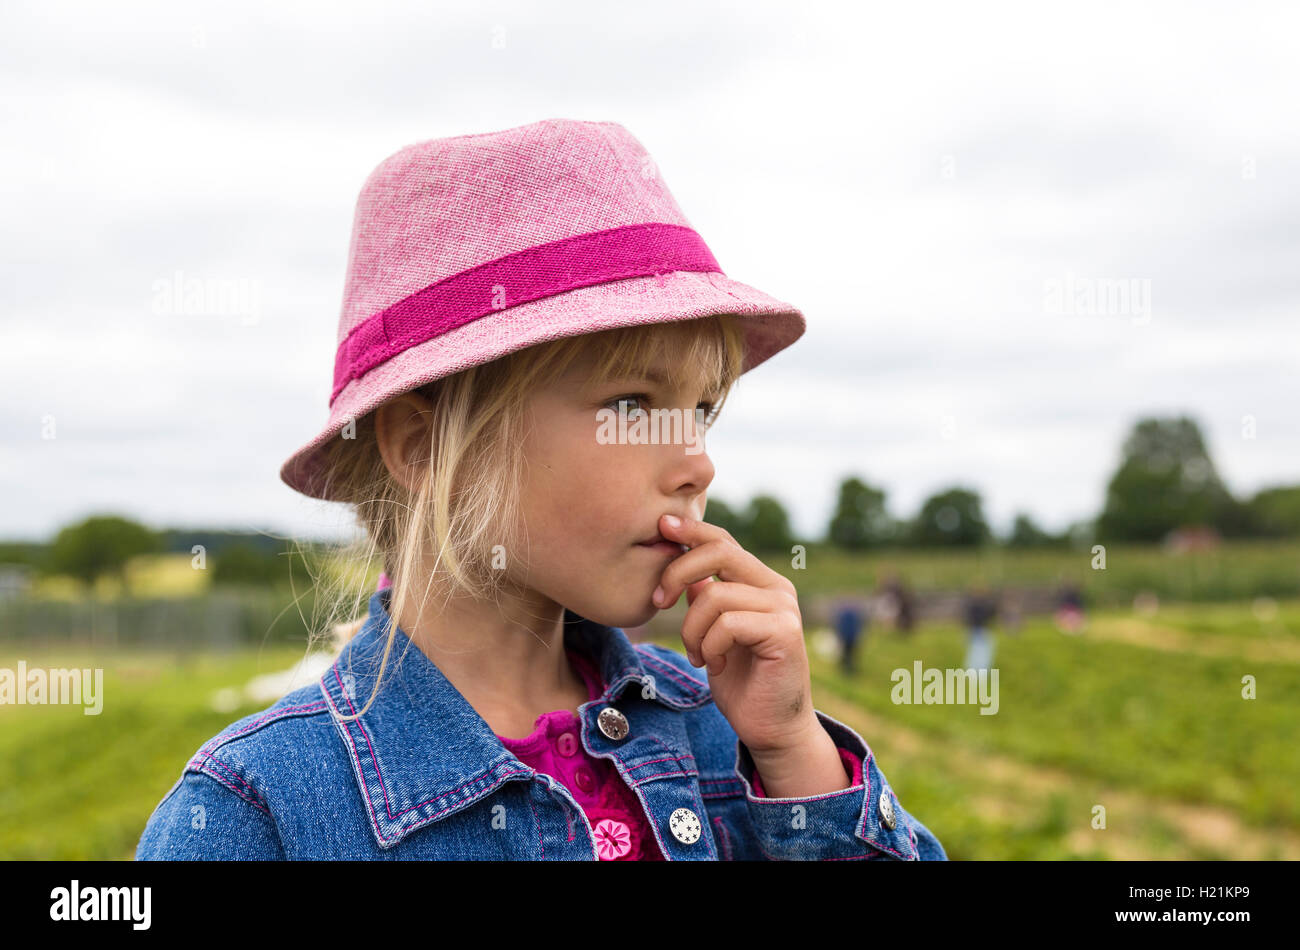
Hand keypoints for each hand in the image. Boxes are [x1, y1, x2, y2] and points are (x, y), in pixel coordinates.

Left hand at [651, 513, 818, 757]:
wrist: (771, 729)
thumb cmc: (740, 683)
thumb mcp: (713, 635)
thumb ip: (706, 601)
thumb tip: (686, 576)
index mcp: (759, 582)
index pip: (723, 542)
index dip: (691, 531)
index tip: (661, 526)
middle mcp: (776, 587)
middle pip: (719, 552)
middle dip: (678, 571)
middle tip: (659, 601)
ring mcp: (784, 608)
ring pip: (714, 595)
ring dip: (691, 630)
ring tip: (698, 656)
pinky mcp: (785, 632)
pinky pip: (727, 624)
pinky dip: (708, 647)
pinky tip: (714, 666)